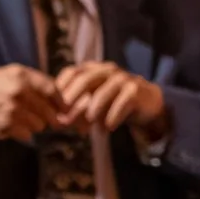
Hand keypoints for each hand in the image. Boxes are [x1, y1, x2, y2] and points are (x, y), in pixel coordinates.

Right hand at [0, 65, 64, 141]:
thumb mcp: (7, 74)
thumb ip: (31, 83)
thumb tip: (57, 97)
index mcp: (21, 75)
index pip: (53, 90)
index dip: (60, 102)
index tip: (63, 109)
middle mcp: (19, 91)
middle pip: (49, 111)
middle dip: (48, 117)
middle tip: (43, 118)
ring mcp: (13, 110)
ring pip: (39, 125)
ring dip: (33, 125)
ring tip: (18, 119)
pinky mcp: (6, 127)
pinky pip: (27, 135)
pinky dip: (22, 133)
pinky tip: (10, 126)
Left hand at [53, 60, 167, 138]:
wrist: (147, 103)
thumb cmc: (114, 101)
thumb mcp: (94, 100)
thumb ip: (77, 107)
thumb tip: (58, 123)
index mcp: (93, 69)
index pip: (71, 72)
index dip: (60, 89)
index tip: (52, 108)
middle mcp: (106, 69)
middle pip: (84, 81)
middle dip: (72, 102)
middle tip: (64, 121)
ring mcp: (122, 78)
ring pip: (101, 94)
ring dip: (90, 113)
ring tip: (84, 129)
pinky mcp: (135, 90)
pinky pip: (120, 105)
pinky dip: (111, 118)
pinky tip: (106, 129)